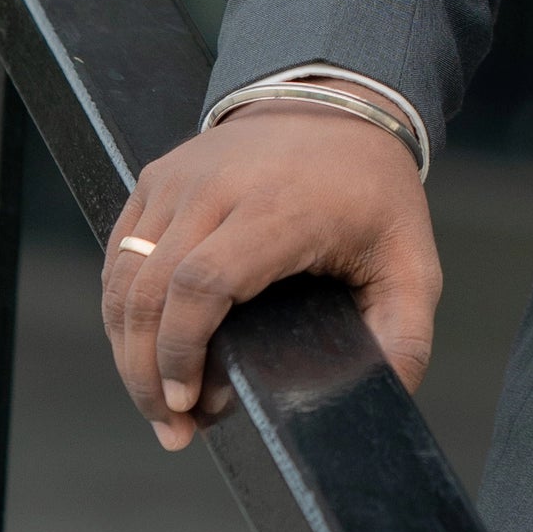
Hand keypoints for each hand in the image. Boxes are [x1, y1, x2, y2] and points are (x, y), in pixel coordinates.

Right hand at [99, 112, 440, 453]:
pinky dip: (122, 311)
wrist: (337, 102)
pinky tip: (146, 354)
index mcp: (279, 208)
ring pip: (124, 277)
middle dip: (148, 373)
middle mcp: (218, 187)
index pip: (202, 283)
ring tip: (159, 404)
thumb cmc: (372, 190)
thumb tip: (386, 395)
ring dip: (128, 350)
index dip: (183, 351)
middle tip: (173, 429)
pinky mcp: (156, 178)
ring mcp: (179, 179)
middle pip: (150, 291)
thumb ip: (405, 333)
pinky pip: (120, 255)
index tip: (192, 405)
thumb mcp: (412, 260)